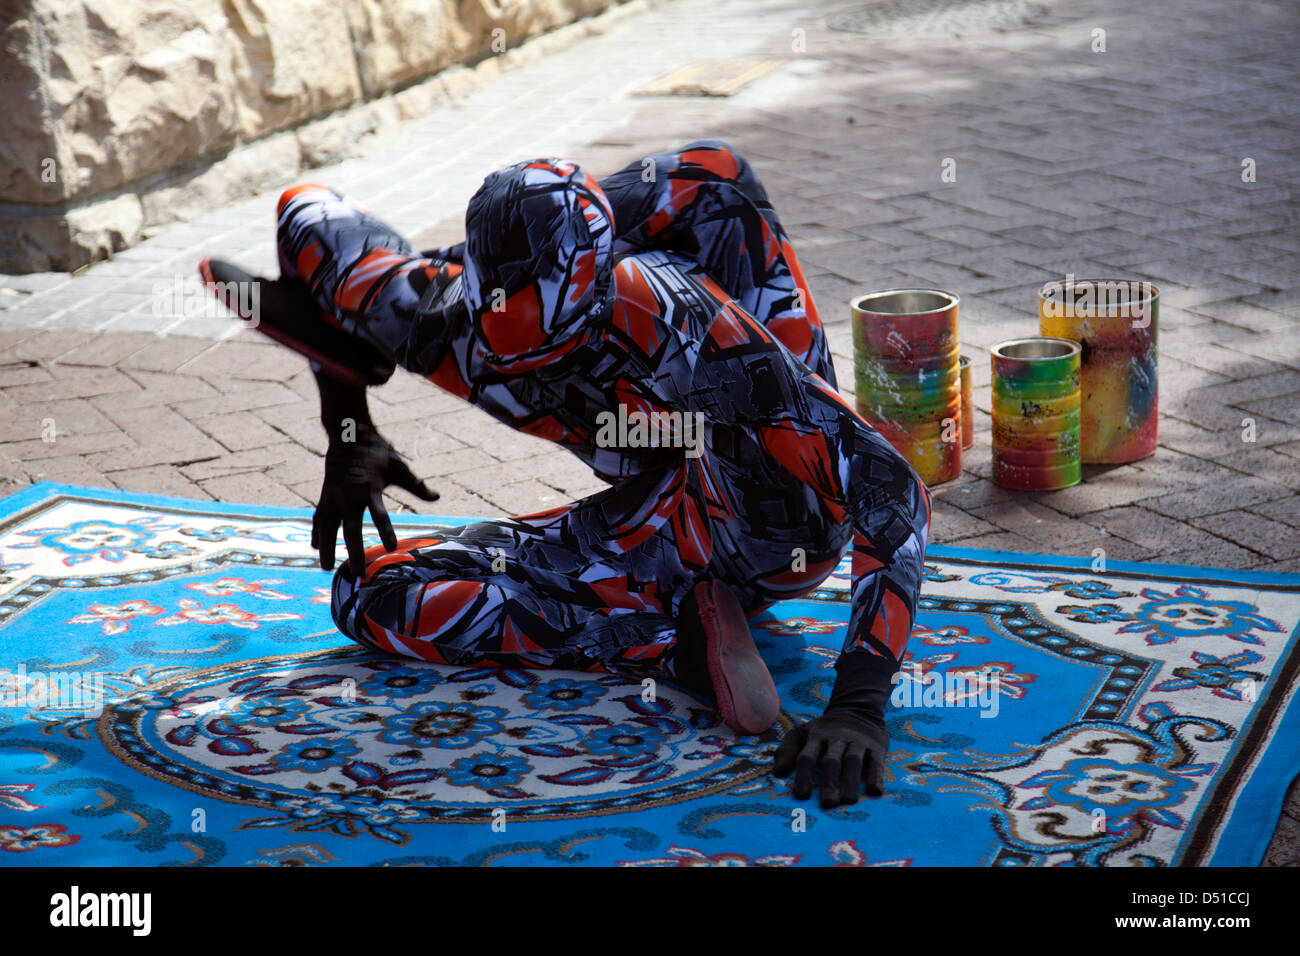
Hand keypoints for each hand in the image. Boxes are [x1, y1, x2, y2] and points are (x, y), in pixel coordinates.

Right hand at [312, 423, 438, 573]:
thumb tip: (436, 497)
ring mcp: (334, 495)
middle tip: (358, 572)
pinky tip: (314, 546)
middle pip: (350, 527)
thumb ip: (415, 485)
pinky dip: (316, 531)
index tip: (392, 547)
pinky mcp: (325, 495)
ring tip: (326, 568)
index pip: (379, 513)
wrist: (348, 434)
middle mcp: (349, 494)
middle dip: (354, 550)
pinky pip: (319, 516)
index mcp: (369, 487)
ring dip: (327, 546)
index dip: (385, 530)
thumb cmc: (376, 452)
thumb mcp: (398, 466)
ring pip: (328, 525)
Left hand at [773, 709, 888, 807]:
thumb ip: (787, 751)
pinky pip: (876, 761)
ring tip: (849, 801)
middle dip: (829, 782)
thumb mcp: (803, 733)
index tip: (801, 796)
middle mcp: (836, 738)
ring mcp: (857, 741)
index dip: (803, 775)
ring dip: (851, 781)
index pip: (806, 756)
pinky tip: (875, 791)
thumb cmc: (824, 730)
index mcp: (816, 736)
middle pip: (831, 761)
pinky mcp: (876, 746)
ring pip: (853, 760)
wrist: (857, 710)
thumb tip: (778, 773)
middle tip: (827, 804)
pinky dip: (876, 776)